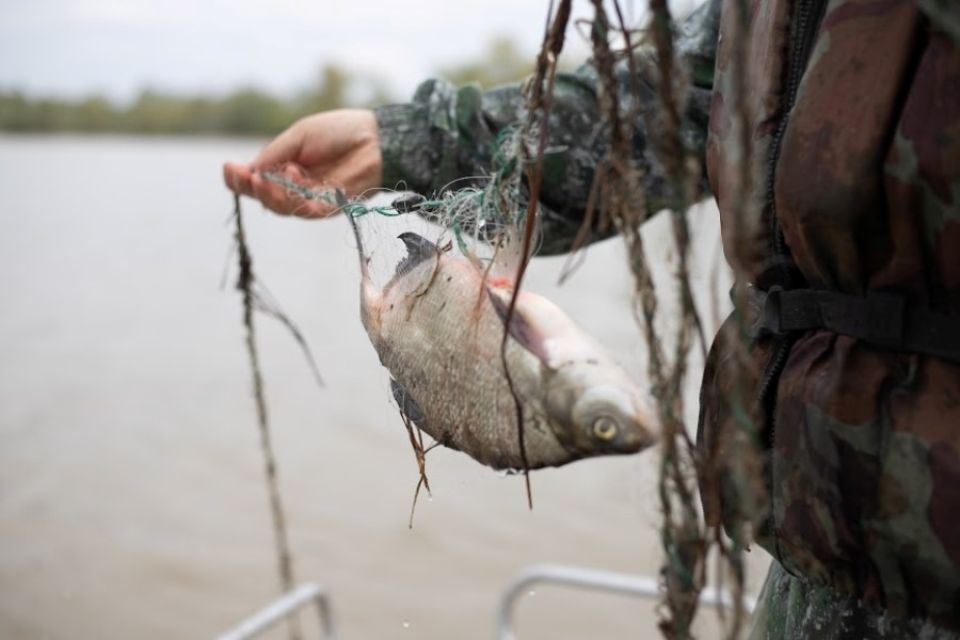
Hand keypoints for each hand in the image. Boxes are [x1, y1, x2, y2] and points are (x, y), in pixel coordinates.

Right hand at [223, 109, 381, 217]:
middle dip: (249, 188)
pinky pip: (305, 210)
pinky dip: (294, 195)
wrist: (376, 138)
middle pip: (264, 198)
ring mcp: (311, 199)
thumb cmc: (339, 132)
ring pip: (281, 207)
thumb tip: (248, 170)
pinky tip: (293, 174)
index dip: (239, 179)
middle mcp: (295, 187)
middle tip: (243, 175)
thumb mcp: (299, 136)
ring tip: (263, 178)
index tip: (229, 167)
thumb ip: (274, 153)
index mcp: (284, 168)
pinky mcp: (330, 208)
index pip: (255, 180)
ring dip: (268, 194)